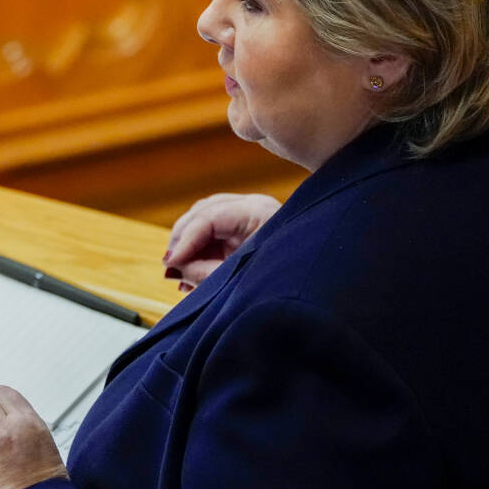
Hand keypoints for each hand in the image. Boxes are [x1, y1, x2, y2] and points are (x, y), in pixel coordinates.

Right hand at [164, 193, 280, 290]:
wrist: (318, 282)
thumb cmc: (287, 279)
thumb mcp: (244, 277)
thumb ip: (207, 272)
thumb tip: (176, 268)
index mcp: (258, 212)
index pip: (208, 217)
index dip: (185, 240)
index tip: (171, 263)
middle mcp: (251, 207)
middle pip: (201, 213)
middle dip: (181, 240)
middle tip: (171, 268)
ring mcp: (247, 215)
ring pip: (202, 221)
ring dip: (187, 245)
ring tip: (179, 273)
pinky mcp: (244, 230)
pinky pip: (211, 233)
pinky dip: (196, 251)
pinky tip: (189, 272)